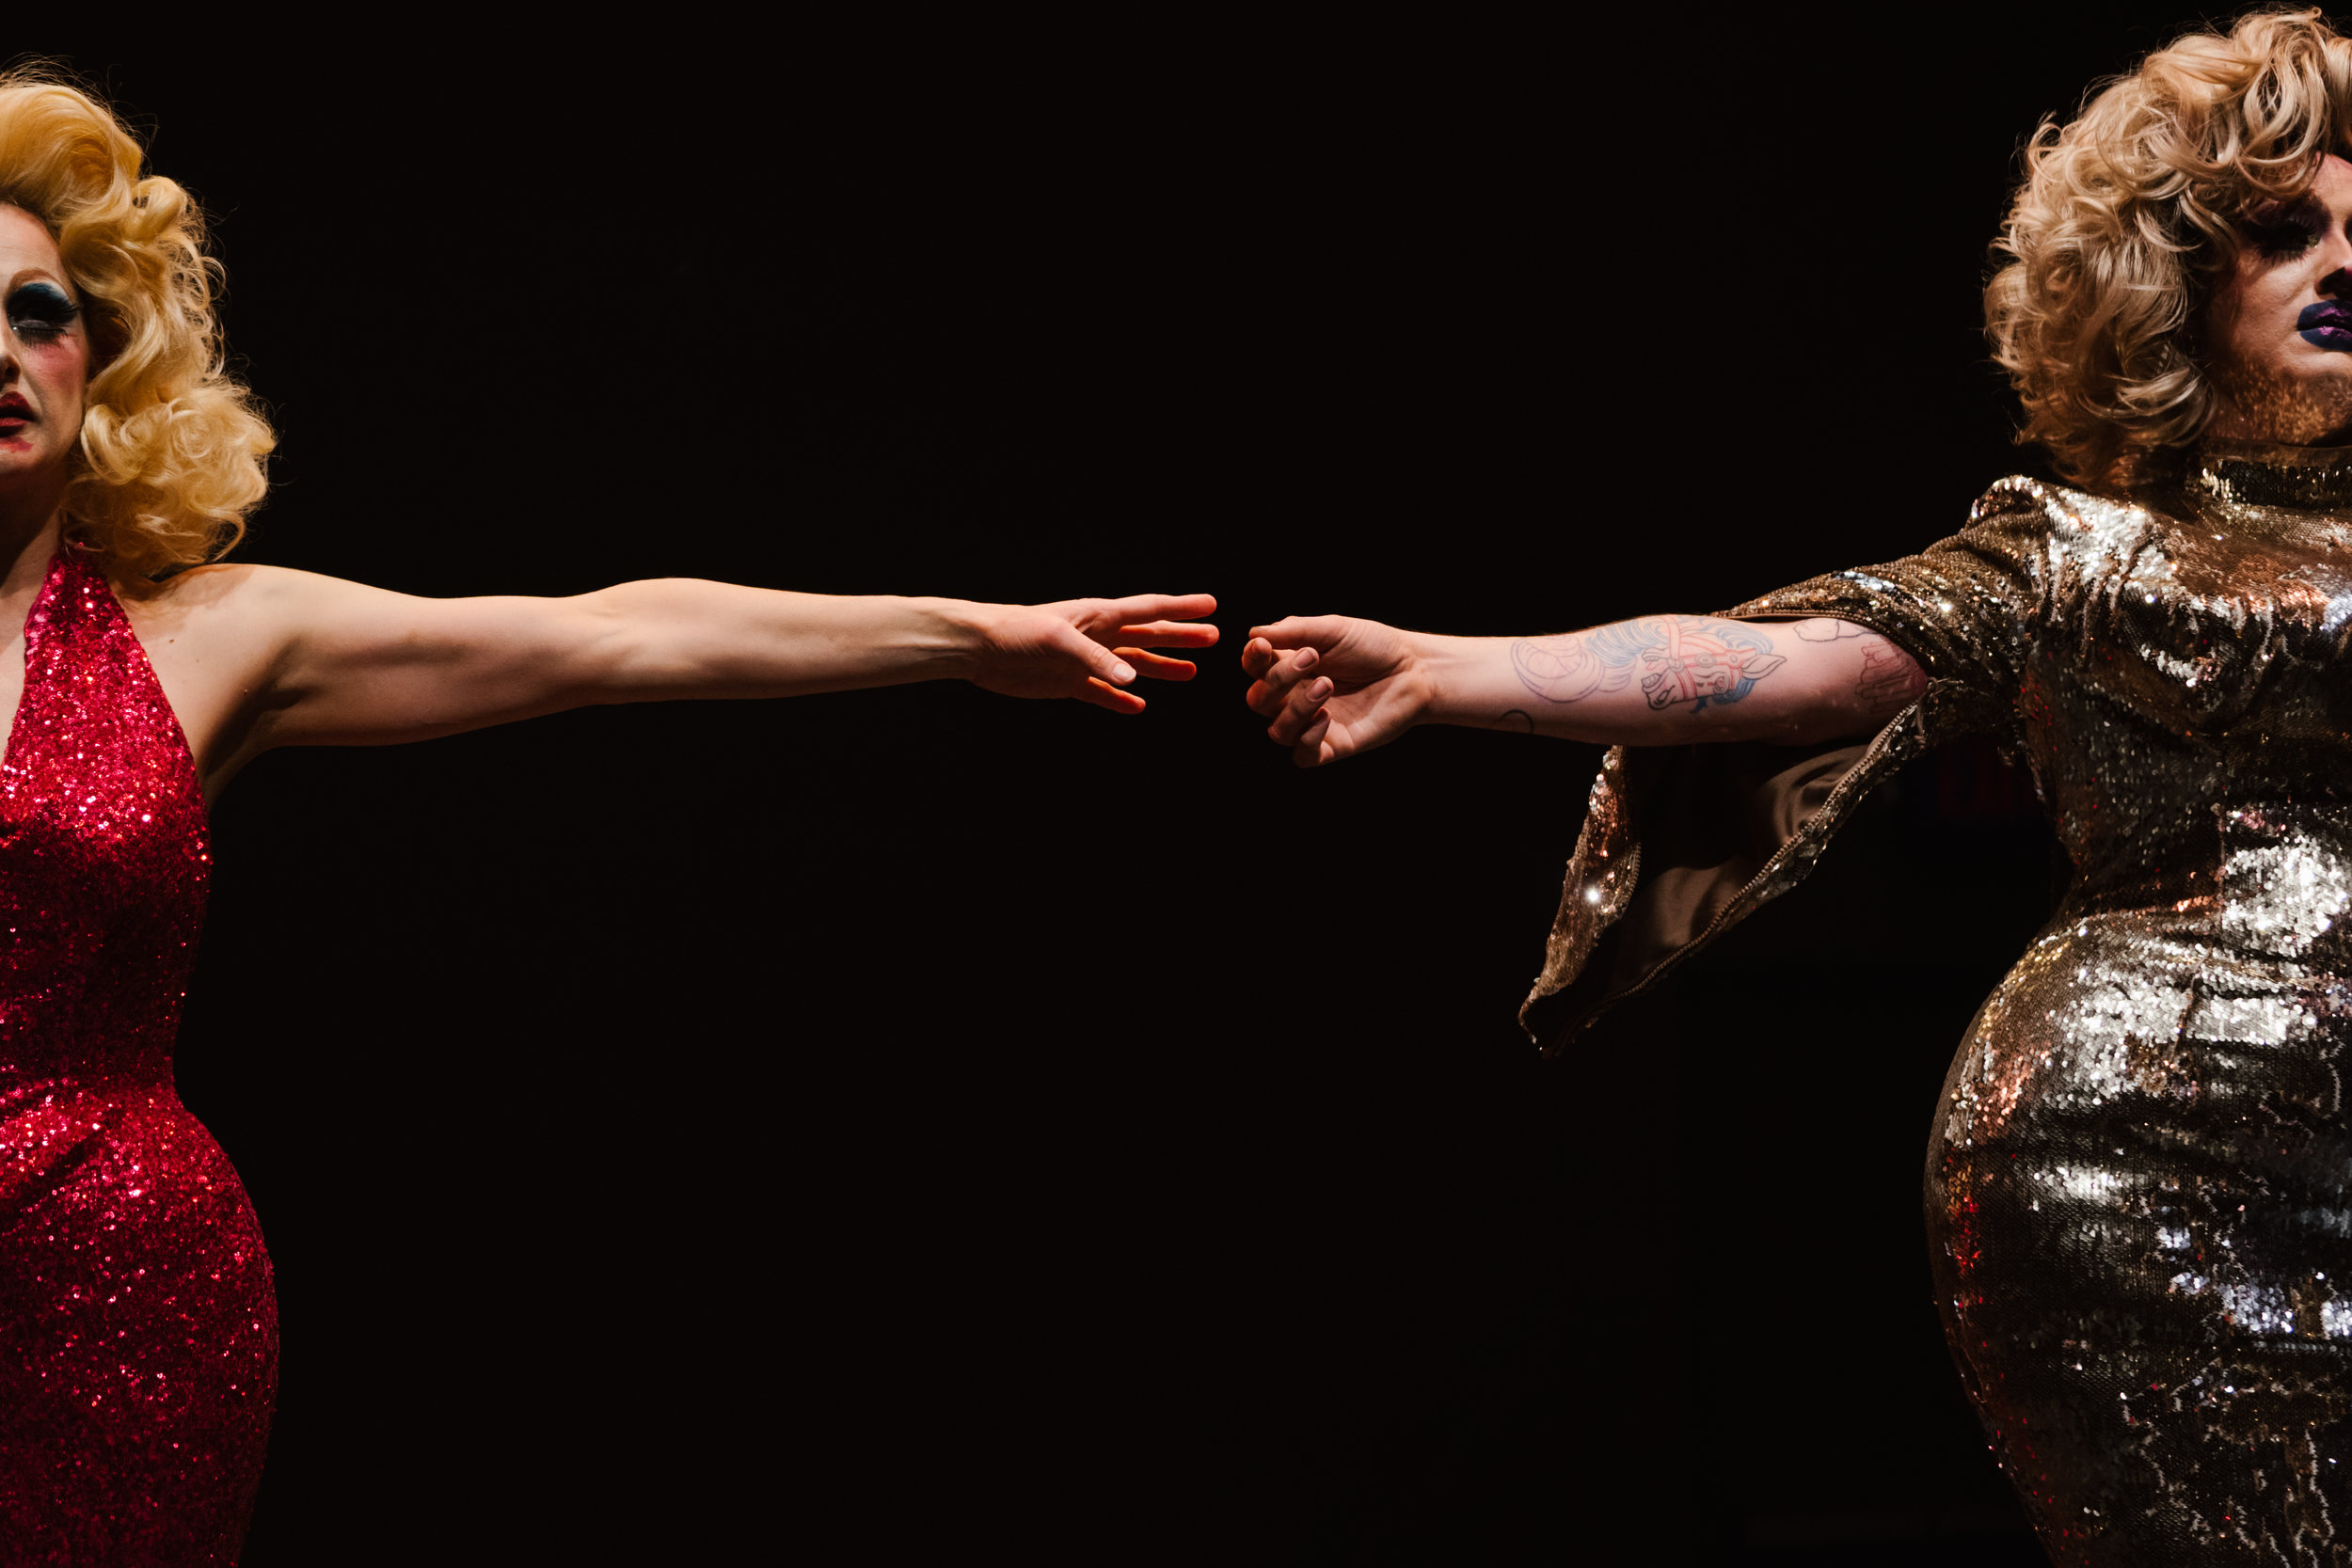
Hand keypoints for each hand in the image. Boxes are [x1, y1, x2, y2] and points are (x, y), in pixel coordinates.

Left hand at [966, 592, 1219, 712]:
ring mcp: (1084, 661)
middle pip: (1148, 635)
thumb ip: (1098, 661)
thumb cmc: (1018, 632)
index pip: (1149, 609)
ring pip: (1132, 665)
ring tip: (1190, 673)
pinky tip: (1139, 706)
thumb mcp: (1060, 642)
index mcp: (1099, 616)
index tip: (1211, 605)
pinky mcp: (1068, 683)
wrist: (980, 650)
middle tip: (1214, 638)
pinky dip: (1121, 700)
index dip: (1182, 607)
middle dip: (1180, 637)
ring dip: (1160, 668)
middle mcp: (1097, 636)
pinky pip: (1103, 694)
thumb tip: (1135, 683)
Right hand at [1242, 615, 1428, 765]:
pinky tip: (1327, 716)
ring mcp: (1312, 724)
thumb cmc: (1374, 646)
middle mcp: (1295, 697)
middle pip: (1258, 700)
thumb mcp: (1334, 629)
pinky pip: (1302, 756)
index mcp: (1290, 667)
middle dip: (1277, 679)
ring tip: (1328, 685)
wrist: (1415, 670)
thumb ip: (1295, 630)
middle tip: (1311, 659)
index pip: (1254, 669)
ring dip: (1295, 708)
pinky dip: (1307, 738)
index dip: (1252, 659)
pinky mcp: (1332, 746)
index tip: (1264, 646)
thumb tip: (1253, 633)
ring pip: (1277, 730)